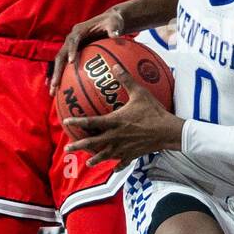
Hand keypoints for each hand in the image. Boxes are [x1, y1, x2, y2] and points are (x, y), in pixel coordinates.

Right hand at [50, 8, 125, 92]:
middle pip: (60, 55)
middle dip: (57, 71)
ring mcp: (70, 47)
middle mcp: (71, 39)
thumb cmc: (112, 22)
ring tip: (52, 92)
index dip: (71, 51)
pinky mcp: (72, 53)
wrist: (108, 21)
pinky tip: (58, 91)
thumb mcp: (114, 23)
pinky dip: (61, 77)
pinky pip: (64, 66)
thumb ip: (113, 29)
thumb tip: (115, 35)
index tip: (71, 62)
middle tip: (55, 84)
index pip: (73, 41)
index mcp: (79, 31)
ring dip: (55, 77)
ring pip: (59, 63)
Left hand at [64, 66, 183, 167]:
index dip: (77, 122)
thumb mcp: (140, 93)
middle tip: (67, 148)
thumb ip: (126, 79)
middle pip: (93, 143)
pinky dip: (118, 165)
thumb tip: (115, 66)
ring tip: (87, 162)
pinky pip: (123, 162)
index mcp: (115, 121)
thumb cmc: (154, 111)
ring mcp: (123, 148)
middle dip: (79, 146)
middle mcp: (116, 137)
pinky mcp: (133, 154)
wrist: (167, 131)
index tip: (66, 122)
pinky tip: (115, 168)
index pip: (91, 122)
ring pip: (105, 156)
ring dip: (95, 159)